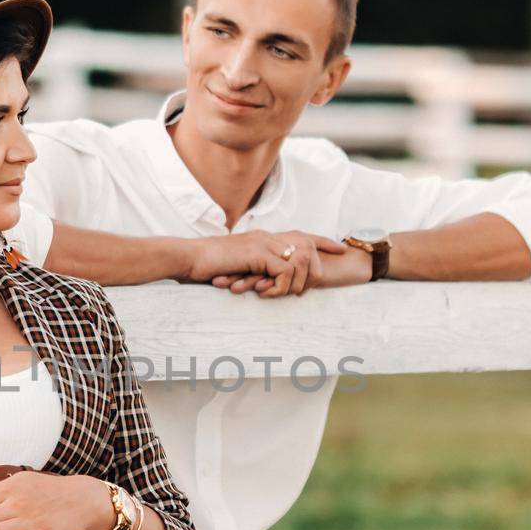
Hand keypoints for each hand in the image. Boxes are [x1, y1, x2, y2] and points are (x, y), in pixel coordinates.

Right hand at [185, 230, 348, 296]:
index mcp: (265, 238)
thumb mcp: (237, 265)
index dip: (323, 241)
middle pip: (309, 247)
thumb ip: (254, 268)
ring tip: (275, 295)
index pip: (302, 235)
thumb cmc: (207, 265)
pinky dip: (279, 287)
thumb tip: (265, 280)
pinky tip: (262, 293)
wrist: (189, 258)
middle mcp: (268, 237)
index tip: (341, 249)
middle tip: (298, 293)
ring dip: (294, 284)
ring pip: (301, 260)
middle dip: (313, 272)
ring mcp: (264, 243)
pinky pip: (285, 272)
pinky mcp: (258, 254)